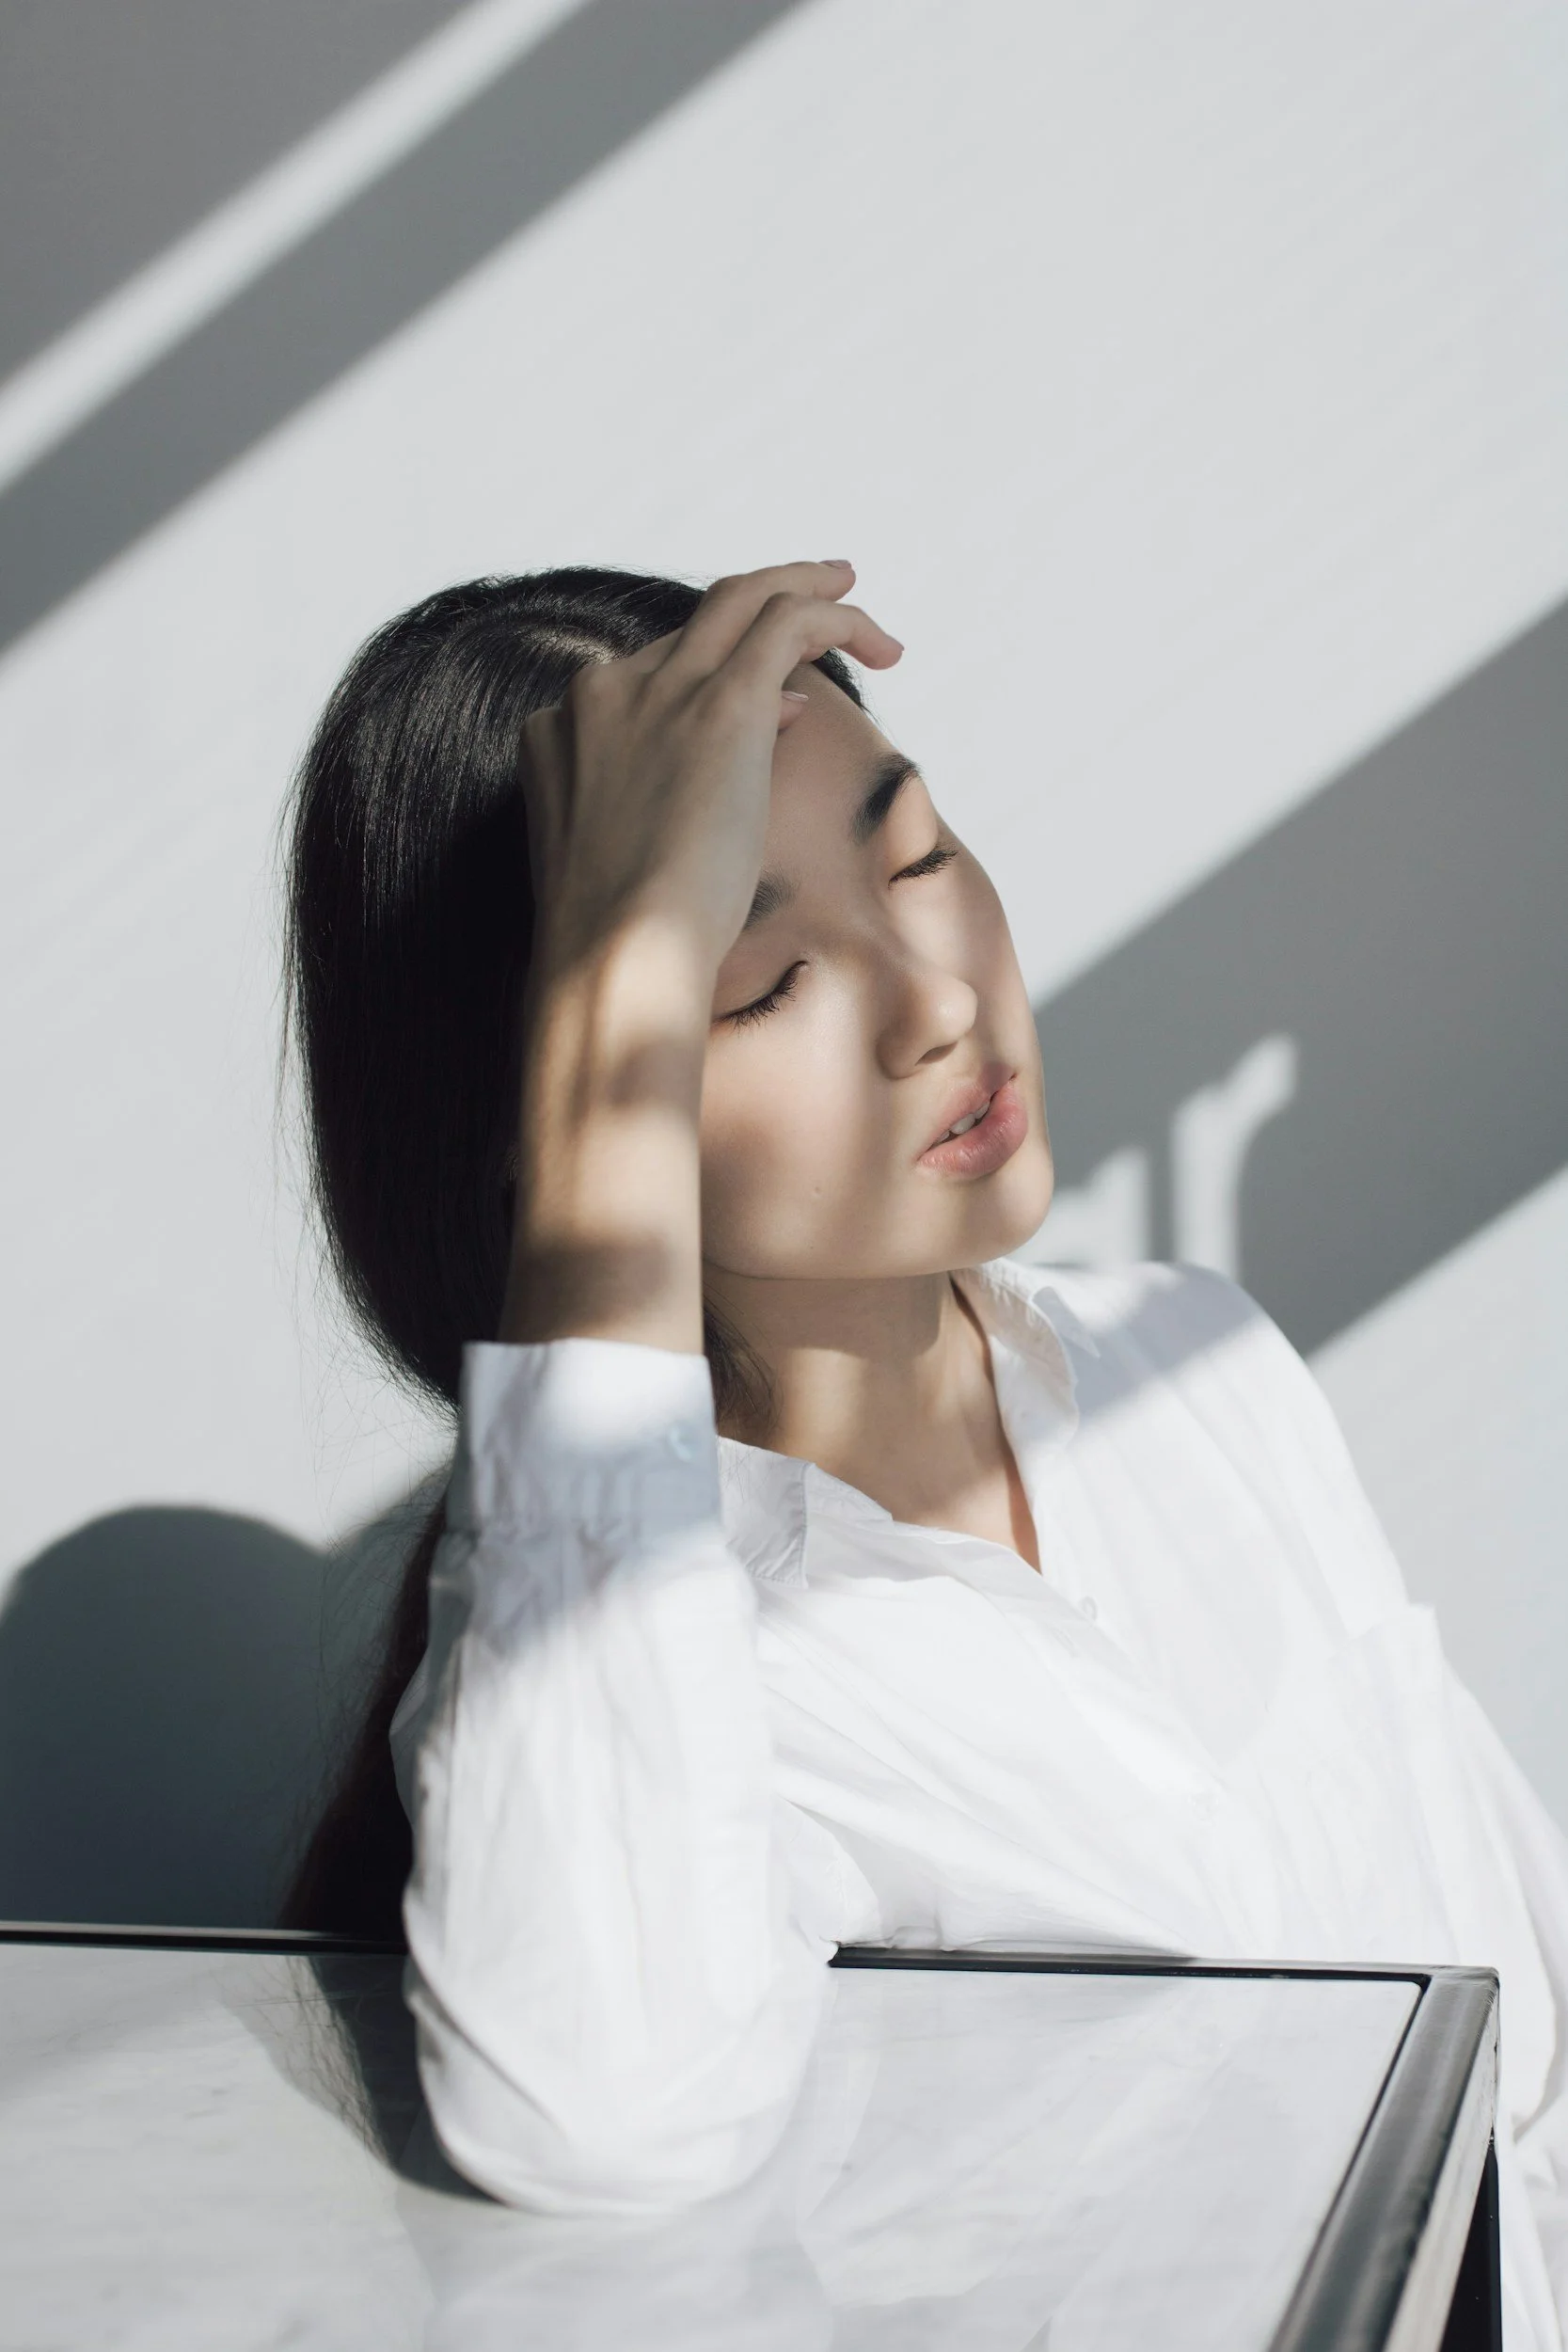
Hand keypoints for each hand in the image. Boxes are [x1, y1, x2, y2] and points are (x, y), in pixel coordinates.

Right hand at [518, 562, 901, 980]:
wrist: (615, 957)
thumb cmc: (621, 942)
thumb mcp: (626, 857)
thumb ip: (666, 793)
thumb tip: (764, 726)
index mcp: (560, 731)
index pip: (651, 677)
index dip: (716, 680)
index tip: (776, 708)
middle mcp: (602, 694)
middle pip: (694, 624)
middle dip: (761, 602)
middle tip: (822, 592)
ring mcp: (657, 691)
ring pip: (743, 599)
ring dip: (805, 590)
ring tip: (854, 595)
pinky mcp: (720, 704)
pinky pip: (786, 623)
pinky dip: (834, 616)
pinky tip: (877, 642)